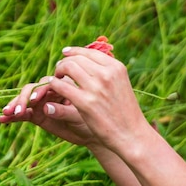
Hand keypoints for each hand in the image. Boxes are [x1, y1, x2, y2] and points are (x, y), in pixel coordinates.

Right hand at [0, 76, 94, 146]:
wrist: (91, 134)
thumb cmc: (90, 120)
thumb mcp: (79, 116)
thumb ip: (63, 111)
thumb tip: (45, 108)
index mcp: (63, 85)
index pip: (47, 84)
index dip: (38, 91)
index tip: (34, 101)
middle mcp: (51, 91)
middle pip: (32, 89)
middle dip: (23, 98)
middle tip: (16, 110)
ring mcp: (43, 103)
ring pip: (26, 100)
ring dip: (15, 105)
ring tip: (6, 113)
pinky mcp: (38, 115)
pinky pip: (24, 114)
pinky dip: (14, 116)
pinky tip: (3, 120)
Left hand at [25, 47, 149, 155]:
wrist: (131, 134)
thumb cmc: (125, 112)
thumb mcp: (121, 85)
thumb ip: (107, 73)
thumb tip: (89, 61)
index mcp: (116, 68)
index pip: (90, 52)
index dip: (74, 51)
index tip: (65, 54)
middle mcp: (107, 74)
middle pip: (77, 59)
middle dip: (64, 62)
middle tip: (59, 70)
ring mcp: (96, 88)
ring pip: (68, 68)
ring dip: (58, 71)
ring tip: (56, 79)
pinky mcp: (85, 103)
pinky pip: (61, 86)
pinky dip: (54, 85)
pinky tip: (54, 89)